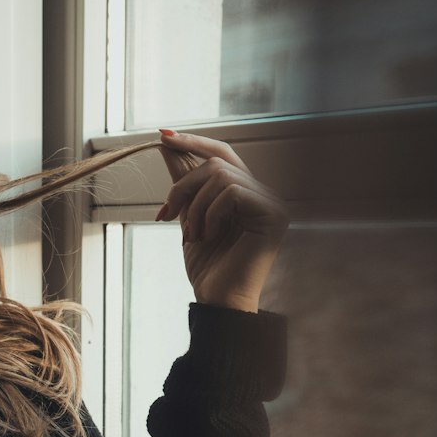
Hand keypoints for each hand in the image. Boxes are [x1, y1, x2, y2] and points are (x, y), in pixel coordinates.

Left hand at [155, 129, 287, 312]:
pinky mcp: (273, 213)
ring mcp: (272, 203)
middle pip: (217, 162)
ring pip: (221, 175)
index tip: (162, 136)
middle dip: (184, 185)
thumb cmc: (208, 266)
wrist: (218, 300)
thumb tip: (168, 144)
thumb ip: (184, 182)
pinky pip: (231, 192)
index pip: (222, 154)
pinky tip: (209, 235)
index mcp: (247, 193)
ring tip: (193, 235)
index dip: (193, 142)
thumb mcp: (189, 216)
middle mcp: (265, 194)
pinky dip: (210, 213)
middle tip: (166, 213)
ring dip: (195, 206)